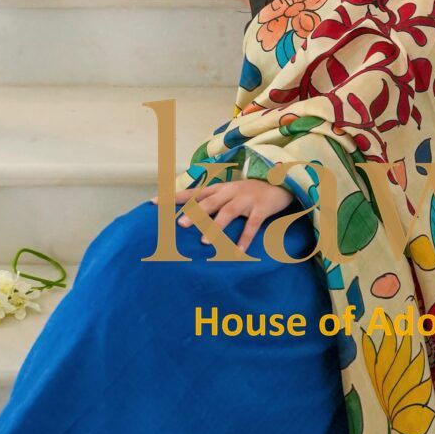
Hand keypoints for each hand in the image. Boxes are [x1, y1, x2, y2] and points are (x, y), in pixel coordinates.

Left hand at [151, 171, 296, 254]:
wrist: (280, 182)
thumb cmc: (248, 192)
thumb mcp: (228, 192)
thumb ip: (210, 202)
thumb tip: (186, 216)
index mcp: (219, 189)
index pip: (192, 192)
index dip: (174, 197)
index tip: (154, 203)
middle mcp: (230, 192)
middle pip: (209, 201)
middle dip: (195, 213)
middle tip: (180, 224)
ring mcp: (246, 199)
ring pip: (229, 212)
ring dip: (216, 227)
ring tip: (205, 242)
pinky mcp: (261, 208)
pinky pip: (253, 224)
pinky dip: (245, 237)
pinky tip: (239, 251)